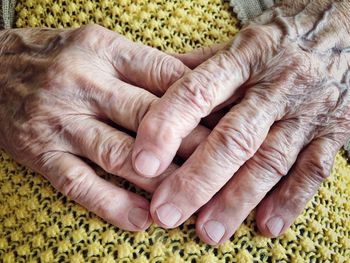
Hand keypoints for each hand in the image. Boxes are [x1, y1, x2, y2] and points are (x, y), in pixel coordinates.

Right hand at [0, 25, 213, 230]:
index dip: (203, 104)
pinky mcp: (41, 154)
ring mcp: (61, 121)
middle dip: (191, 145)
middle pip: (149, 118)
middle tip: (222, 166)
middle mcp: (83, 84)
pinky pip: (80, 185)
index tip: (228, 125)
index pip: (166, 77)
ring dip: (158, 181)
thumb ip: (146, 65)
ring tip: (188, 198)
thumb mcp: (102, 46)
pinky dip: (113, 206)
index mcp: (105, 51)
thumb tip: (197, 80)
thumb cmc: (60, 57)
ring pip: (119, 155)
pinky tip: (141, 219)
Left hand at [132, 1, 349, 243]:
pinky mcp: (333, 131)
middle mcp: (275, 85)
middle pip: (233, 138)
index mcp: (243, 57)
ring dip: (237, 200)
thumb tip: (151, 88)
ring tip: (209, 232)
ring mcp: (306, 111)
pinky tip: (267, 225)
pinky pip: (314, 170)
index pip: (197, 92)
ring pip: (270, 161)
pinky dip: (291, 200)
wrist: (339, 27)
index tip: (142, 163)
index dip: (167, 127)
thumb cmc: (277, 39)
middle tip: (166, 213)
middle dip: (197, 180)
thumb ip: (197, 68)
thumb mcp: (237, 42)